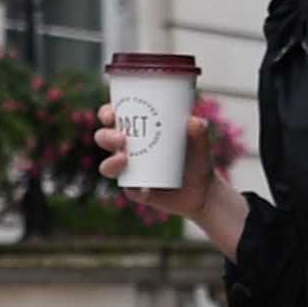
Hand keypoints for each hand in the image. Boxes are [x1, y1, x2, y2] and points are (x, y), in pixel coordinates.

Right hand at [107, 106, 243, 250]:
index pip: (113, 118)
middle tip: (122, 138)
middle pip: (104, 139)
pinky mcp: (137, 192)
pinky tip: (145, 190)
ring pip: (108, 167)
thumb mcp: (200, 142)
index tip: (111, 114)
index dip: (106, 114)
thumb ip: (199, 130)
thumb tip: (193, 121)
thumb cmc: (197, 158)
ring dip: (110, 163)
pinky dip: (134, 190)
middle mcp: (128, 150)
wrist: (204, 190)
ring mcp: (130, 172)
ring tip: (125, 160)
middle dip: (106, 136)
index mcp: (137, 131)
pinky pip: (130, 191)